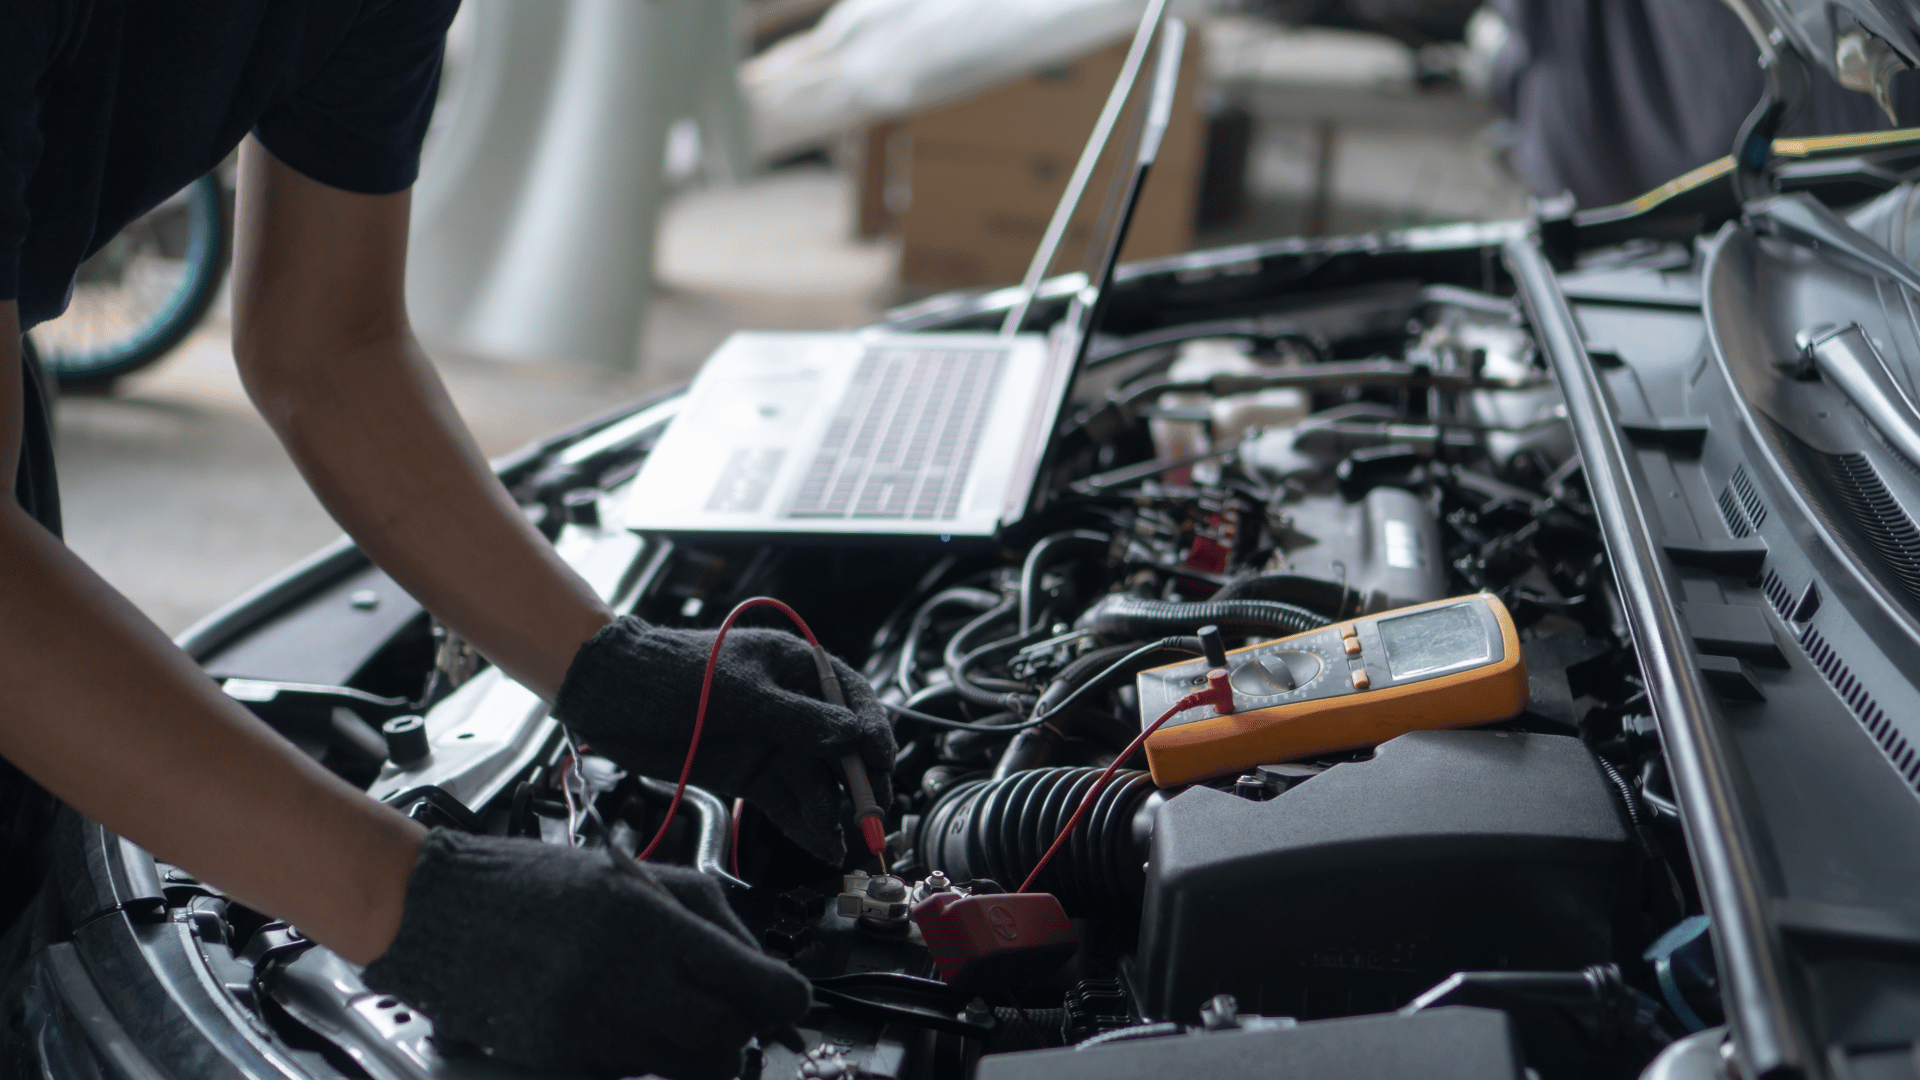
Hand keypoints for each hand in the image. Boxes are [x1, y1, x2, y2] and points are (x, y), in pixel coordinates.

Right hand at [362, 830, 809, 1079]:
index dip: (785, 999)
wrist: (444, 913)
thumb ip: (713, 923)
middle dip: (740, 1028)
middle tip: (731, 1007)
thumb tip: (768, 975)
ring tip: (670, 1007)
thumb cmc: (543, 886)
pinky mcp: (559, 1061)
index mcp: (649, 920)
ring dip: (694, 1045)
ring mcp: (588, 1026)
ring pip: (682, 1064)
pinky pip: (630, 1073)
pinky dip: (643, 1056)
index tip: (791, 999)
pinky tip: (622, 1020)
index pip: (754, 983)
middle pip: (724, 1038)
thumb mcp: (640, 877)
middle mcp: (622, 977)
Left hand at [553, 616, 895, 863]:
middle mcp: (793, 709)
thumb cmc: (671, 672)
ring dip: (834, 813)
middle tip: (872, 818)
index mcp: (797, 669)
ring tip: (844, 843)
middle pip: (842, 748)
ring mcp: (772, 744)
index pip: (852, 699)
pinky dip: (806, 826)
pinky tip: (822, 846)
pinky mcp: (749, 776)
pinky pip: (788, 804)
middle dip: (860, 783)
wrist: (607, 696)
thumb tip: (852, 737)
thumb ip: (796, 718)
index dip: (872, 731)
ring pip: (817, 782)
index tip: (881, 763)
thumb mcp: (738, 692)